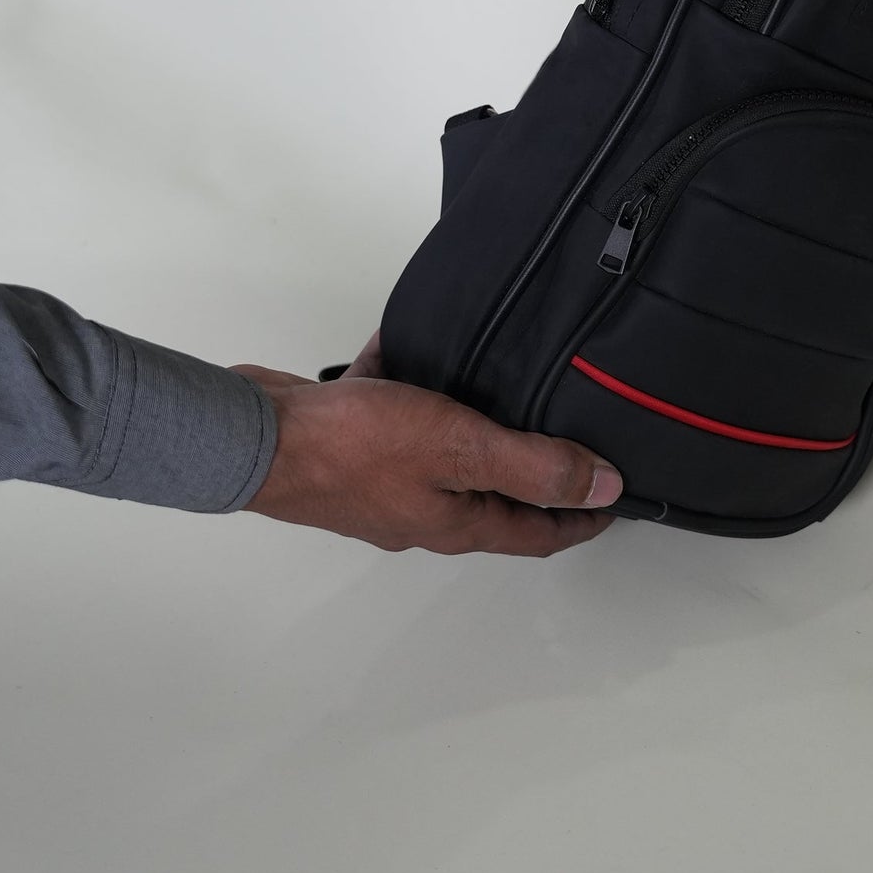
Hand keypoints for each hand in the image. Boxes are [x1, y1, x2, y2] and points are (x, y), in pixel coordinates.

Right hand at [235, 332, 620, 556]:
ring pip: (445, 451)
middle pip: (495, 494)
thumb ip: (534, 466)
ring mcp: (383, 480)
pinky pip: (396, 407)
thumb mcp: (460, 449)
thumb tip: (606, 487)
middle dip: (537, 471)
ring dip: (475, 421)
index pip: (538, 531)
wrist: (250, 434)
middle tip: (575, 438)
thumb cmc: (351, 447)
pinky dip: (414, 378)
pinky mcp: (351, 444)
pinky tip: (421, 341)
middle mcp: (422, 510)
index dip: (584, 517)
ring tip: (507, 381)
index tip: (621, 500)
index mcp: (455, 521)